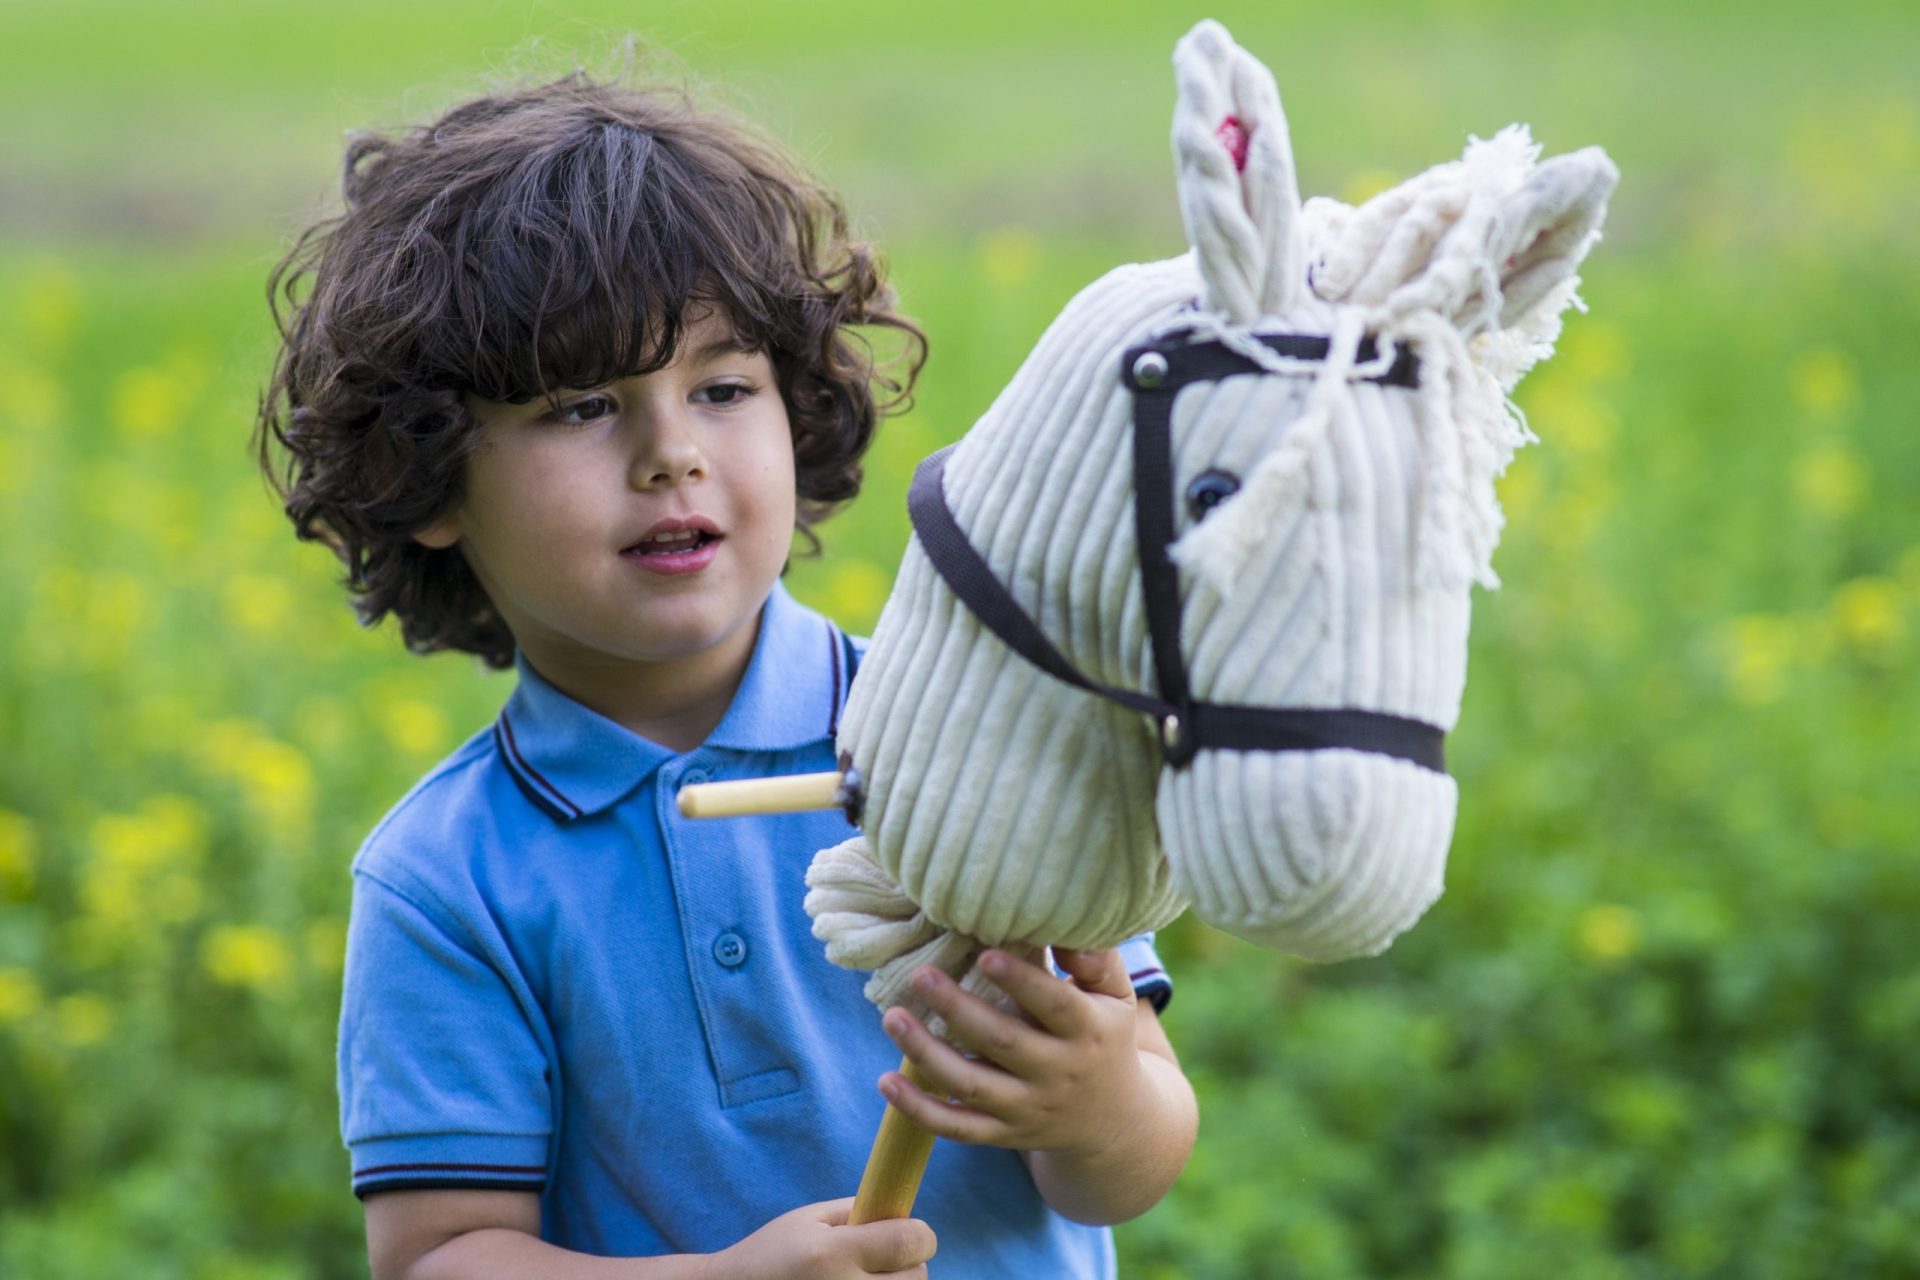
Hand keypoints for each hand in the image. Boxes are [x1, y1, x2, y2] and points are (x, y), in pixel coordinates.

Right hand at [713, 1198, 934, 1278]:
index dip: (919, 1234)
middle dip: (908, 1264)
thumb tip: (901, 1209)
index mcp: (834, 1254)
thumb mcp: (807, 1219)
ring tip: (863, 1279)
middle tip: (882, 1260)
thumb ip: (857, 1211)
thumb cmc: (771, 1255)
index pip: (910, 1241)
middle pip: (918, 1278)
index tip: (909, 1233)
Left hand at [877, 947, 1147, 1159]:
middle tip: (920, 975)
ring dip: (927, 1054)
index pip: (1055, 1006)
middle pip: (1003, 1044)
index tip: (984, 955)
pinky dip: (919, 1110)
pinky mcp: (1003, 1134)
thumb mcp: (1117, 998)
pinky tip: (886, 1080)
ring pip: (971, 1086)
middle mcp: (1058, 1074)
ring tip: (892, 1017)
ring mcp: (1027, 1109)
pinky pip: (957, 1127)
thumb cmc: (1104, 1038)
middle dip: (958, 1010)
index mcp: (1088, 1032)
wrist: (1114, 1122)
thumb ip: (1095, 959)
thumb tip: (1061, 921)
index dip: (1021, 982)